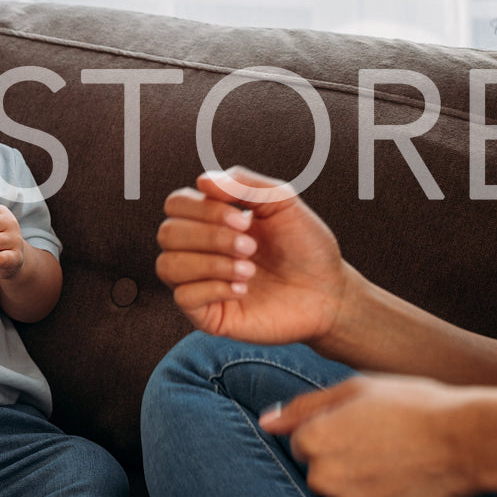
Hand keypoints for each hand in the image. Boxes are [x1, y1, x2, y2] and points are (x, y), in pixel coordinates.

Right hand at [155, 166, 347, 345]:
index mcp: (210, 220)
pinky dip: (213, 288)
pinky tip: (243, 289)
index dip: (203, 208)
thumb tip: (202, 181)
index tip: (245, 219)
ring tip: (249, 268)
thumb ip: (245, 183)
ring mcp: (200, 283)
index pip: (176, 204)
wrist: (329, 292)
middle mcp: (198, 250)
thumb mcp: (282, 202)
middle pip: (167, 233)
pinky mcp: (207, 315)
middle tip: (250, 245)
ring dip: (210, 263)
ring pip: (168, 266)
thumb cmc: (305, 246)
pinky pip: (183, 298)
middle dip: (209, 236)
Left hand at [260, 375, 476, 496]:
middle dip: (343, 466)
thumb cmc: (413, 407)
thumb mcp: (356, 391)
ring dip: (360, 493)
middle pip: (319, 477)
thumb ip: (304, 408)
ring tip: (396, 472)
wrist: (467, 442)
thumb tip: (266, 422)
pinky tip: (403, 494)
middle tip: (384, 452)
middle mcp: (322, 477)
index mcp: (313, 439)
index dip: (336, 436)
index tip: (366, 432)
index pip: (303, 446)